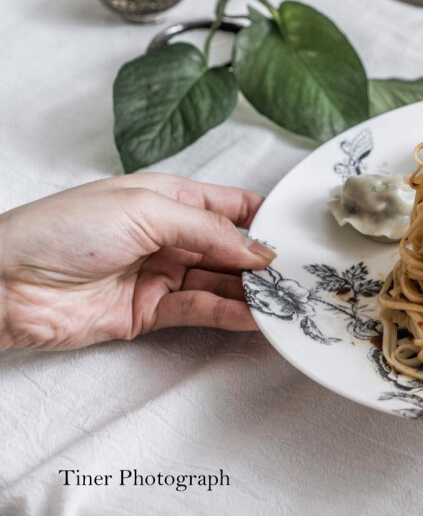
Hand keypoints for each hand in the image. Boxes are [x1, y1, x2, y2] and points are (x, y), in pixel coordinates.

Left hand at [0, 174, 274, 350]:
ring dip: (252, 291)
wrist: (4, 283)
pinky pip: (200, 311)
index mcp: (166, 198)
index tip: (296, 231)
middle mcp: (167, 235)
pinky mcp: (149, 312)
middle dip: (263, 259)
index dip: (262, 216)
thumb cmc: (61, 230)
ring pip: (220, 282)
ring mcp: (160, 274)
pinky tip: (257, 317)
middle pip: (230, 247)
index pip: (228, 205)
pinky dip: (230, 314)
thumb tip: (257, 248)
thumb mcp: (145, 209)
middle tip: (300, 271)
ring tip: (287, 298)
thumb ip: (208, 230)